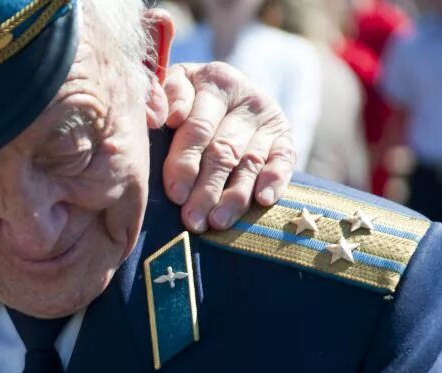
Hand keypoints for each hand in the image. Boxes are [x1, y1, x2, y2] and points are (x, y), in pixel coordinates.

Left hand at [161, 61, 295, 232]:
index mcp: (214, 81)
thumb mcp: (170, 90)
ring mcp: (268, 118)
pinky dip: (274, 181)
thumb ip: (158, 97)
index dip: (185, 161)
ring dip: (234, 196)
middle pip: (223, 149)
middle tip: (192, 219)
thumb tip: (155, 118)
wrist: (224, 96)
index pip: (198, 125)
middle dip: (206, 188)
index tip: (174, 193)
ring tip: (216, 223)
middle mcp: (245, 97)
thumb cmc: (183, 102)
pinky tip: (262, 201)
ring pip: (250, 162)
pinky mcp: (285, 138)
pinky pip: (284, 161)